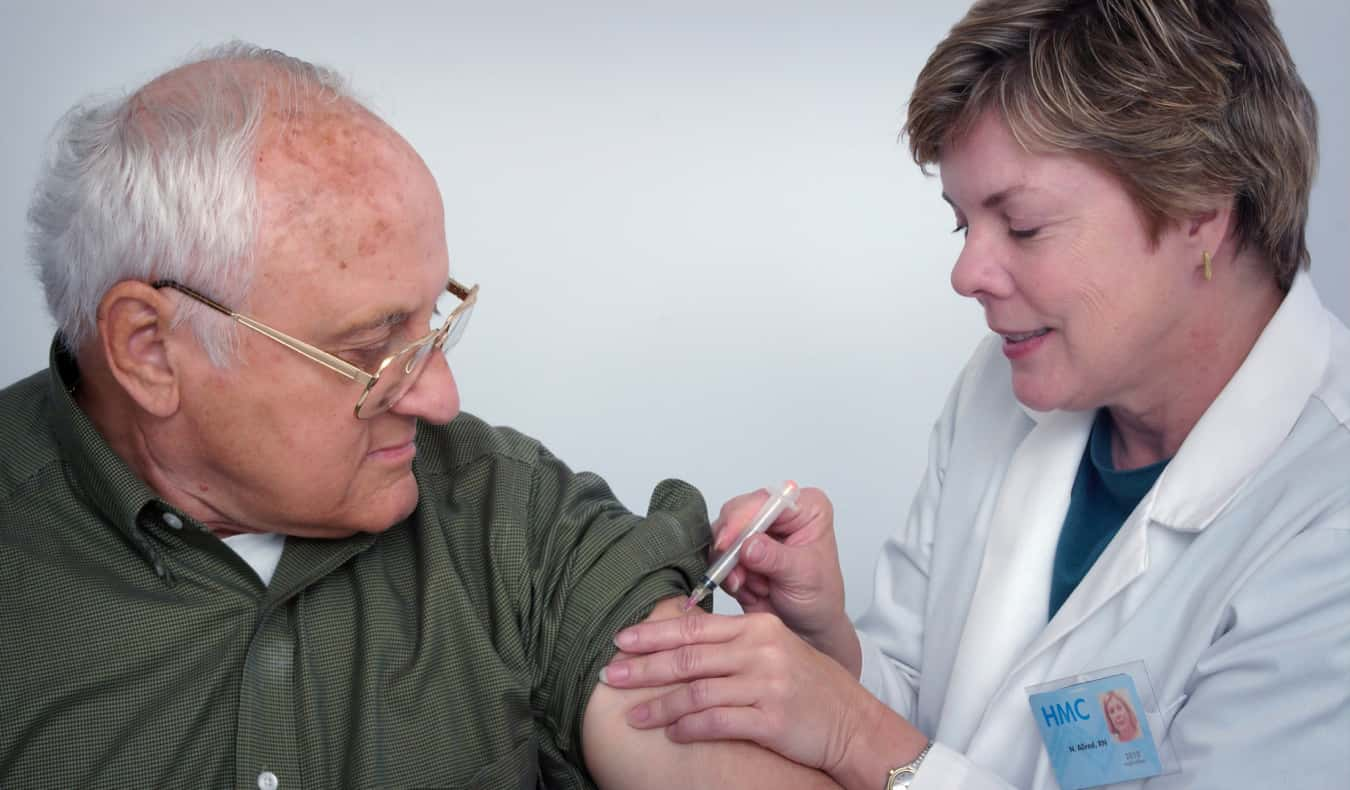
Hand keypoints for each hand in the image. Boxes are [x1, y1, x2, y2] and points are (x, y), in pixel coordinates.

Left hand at [601, 612, 926, 787]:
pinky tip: (672, 733)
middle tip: (612, 674)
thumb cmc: (812, 687)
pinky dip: (689, 728)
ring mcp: (766, 684)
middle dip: (644, 667)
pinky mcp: (772, 718)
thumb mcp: (775, 650)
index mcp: (758, 627)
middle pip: (688, 657)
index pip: (695, 627)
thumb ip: (734, 642)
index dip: (654, 634)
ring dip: (660, 705)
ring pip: (697, 691)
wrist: (853, 722)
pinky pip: (718, 722)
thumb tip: (683, 637)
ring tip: (634, 715)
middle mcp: (761, 650)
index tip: (622, 640)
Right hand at [714, 487, 854, 667]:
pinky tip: (747, 589)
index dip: (743, 518)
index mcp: (805, 508)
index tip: (728, 542)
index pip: (767, 500)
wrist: (807, 627)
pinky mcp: (738, 550)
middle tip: (734, 572)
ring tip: (750, 587)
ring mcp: (756, 531)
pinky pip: (717, 556)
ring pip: (722, 534)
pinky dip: (727, 576)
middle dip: (732, 546)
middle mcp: (778, 513)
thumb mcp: (803, 576)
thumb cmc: (819, 598)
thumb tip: (748, 546)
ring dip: (730, 565)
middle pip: (738, 512)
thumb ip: (775, 558)